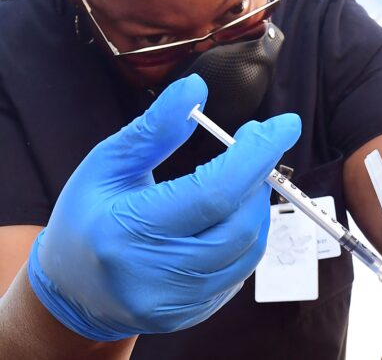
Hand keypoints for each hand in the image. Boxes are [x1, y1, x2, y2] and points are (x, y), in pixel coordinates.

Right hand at [27, 75, 300, 340]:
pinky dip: (245, 236)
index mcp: (128, 231)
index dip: (257, 156)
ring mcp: (178, 302)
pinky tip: (228, 216)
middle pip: (241, 225)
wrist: (74, 290)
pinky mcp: (194, 314)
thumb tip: (197, 89)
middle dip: (260, 178)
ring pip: (249, 250)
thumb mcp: (109, 164)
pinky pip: (241, 271)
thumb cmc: (87, 218)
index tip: (285, 125)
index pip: (214, 193)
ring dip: (257, 206)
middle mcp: (156, 275)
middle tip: (257, 145)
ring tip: (242, 178)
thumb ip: (156, 129)